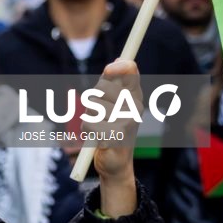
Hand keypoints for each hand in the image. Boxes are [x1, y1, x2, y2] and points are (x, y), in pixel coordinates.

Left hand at [86, 59, 140, 216]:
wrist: (115, 162)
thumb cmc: (111, 129)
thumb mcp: (112, 104)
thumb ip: (113, 83)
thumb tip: (118, 60)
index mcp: (135, 96)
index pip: (130, 71)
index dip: (118, 67)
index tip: (108, 69)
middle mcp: (135, 107)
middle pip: (102, 87)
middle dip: (92, 98)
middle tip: (96, 111)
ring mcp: (128, 122)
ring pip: (93, 106)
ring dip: (89, 117)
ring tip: (99, 126)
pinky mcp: (117, 137)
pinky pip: (89, 124)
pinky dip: (88, 130)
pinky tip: (97, 138)